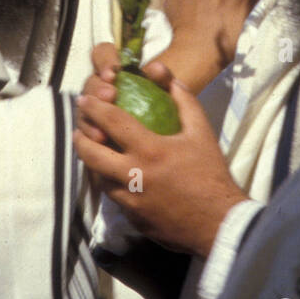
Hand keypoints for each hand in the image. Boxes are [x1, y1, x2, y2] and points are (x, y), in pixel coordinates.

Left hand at [74, 75, 248, 258]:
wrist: (219, 222)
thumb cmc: (210, 173)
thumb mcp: (201, 131)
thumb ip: (183, 99)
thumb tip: (166, 76)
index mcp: (149, 150)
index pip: (111, 122)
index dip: (94, 108)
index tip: (85, 100)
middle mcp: (133, 176)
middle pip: (91, 154)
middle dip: (80, 138)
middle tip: (80, 128)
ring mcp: (130, 201)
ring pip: (98, 178)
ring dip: (92, 162)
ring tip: (93, 150)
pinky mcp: (133, 219)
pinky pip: (113, 197)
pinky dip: (109, 182)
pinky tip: (114, 175)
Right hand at [77, 44, 173, 146]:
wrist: (169, 144)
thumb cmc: (167, 110)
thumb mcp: (168, 94)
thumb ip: (163, 78)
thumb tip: (155, 69)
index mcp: (115, 70)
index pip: (102, 53)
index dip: (104, 60)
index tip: (113, 74)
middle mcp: (101, 88)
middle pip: (90, 83)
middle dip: (96, 89)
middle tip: (110, 96)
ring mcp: (94, 112)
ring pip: (83, 111)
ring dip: (90, 118)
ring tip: (102, 132)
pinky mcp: (92, 135)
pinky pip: (85, 136)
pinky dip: (90, 139)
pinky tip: (101, 143)